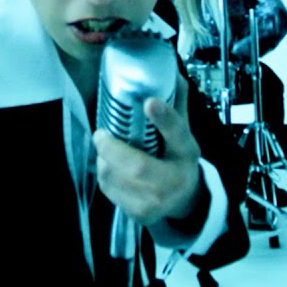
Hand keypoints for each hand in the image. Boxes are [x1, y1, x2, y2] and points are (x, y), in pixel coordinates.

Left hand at [93, 75, 202, 225]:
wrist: (185, 200)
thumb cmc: (178, 158)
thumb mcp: (183, 132)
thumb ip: (176, 104)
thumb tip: (170, 71)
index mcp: (186, 151)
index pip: (177, 133)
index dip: (163, 118)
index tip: (149, 102)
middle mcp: (174, 180)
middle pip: (137, 167)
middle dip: (111, 149)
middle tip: (101, 134)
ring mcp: (157, 202)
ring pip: (116, 179)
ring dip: (103, 160)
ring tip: (105, 149)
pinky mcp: (139, 215)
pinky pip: (109, 191)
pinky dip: (104, 175)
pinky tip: (109, 167)